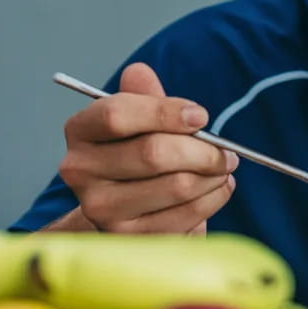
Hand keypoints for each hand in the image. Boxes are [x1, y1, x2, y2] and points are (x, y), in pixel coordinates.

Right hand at [56, 63, 236, 234]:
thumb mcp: (142, 120)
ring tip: (223, 169)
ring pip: (177, 185)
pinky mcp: (128, 237)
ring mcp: (100, 208)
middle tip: (227, 151)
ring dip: (213, 175)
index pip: (117, 114)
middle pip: (153, 153)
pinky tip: (216, 189)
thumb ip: (144, 96)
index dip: (165, 112)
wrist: (130, 210)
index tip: (201, 116)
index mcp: (80, 130)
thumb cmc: (140, 155)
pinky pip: (187, 214)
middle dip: (203, 150)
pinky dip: (214, 198)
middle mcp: (79, 170)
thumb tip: (139, 71)